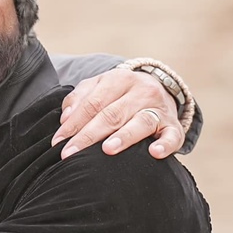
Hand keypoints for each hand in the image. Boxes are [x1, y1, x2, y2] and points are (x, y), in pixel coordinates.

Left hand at [52, 69, 183, 159]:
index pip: (92, 103)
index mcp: (119, 79)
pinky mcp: (174, 126)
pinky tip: (154, 153)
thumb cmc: (120, 94)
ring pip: (141, 122)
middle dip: (89, 135)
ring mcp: (159, 108)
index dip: (74, 123)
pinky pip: (173, 136)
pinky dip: (165, 144)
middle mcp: (141, 91)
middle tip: (70, 153)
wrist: (160, 89)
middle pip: (112, 114)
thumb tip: (65, 118)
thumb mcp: (99, 87)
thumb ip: (79, 99)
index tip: (58, 142)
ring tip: (107, 149)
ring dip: (124, 137)